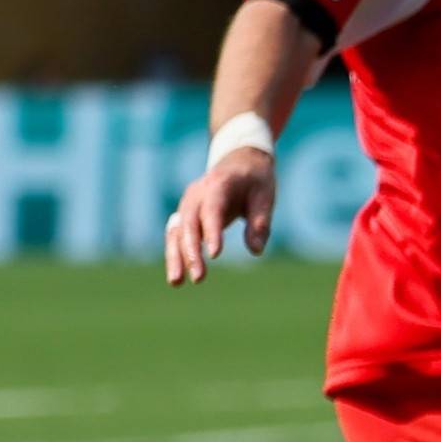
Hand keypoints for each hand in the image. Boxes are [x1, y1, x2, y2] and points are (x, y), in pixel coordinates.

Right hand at [165, 149, 276, 283]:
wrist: (239, 159)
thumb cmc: (255, 179)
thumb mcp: (265, 196)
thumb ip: (260, 223)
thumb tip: (256, 251)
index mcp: (219, 185)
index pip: (212, 211)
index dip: (212, 232)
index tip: (214, 255)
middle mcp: (196, 194)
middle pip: (189, 225)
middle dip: (191, 253)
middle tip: (198, 278)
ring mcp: (187, 203)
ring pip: (176, 232)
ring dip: (176, 257)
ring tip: (177, 283)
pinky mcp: (185, 213)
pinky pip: (175, 234)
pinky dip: (175, 252)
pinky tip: (177, 274)